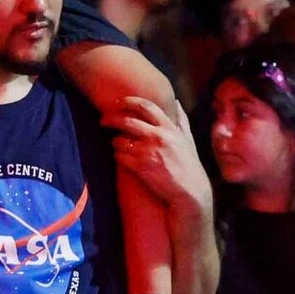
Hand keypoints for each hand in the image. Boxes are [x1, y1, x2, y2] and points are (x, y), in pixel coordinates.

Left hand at [106, 93, 204, 212]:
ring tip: (118, 145)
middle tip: (103, 120)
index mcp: (169, 128)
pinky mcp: (140, 168)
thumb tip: (175, 101)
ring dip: (115, 142)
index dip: (128, 101)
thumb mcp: (188, 139)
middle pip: (126, 121)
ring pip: (119, 140)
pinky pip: (119, 156)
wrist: (190, 192)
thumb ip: (181, 119)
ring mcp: (148, 152)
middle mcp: (158, 137)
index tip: (118, 102)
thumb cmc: (189, 165)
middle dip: (111, 119)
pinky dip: (118, 156)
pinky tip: (122, 158)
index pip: (145, 106)